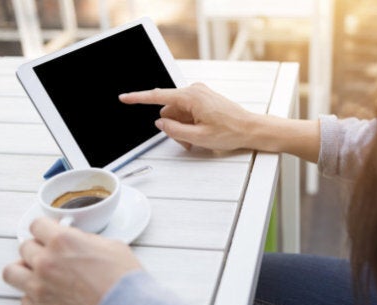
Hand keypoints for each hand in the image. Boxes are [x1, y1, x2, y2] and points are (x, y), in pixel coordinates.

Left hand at [2, 217, 141, 304]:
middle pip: (24, 247)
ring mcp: (39, 288)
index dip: (46, 228)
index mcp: (62, 241)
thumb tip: (78, 240)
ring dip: (24, 270)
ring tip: (38, 272)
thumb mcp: (111, 246)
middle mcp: (45, 262)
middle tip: (51, 253)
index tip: (50, 232)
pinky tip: (49, 294)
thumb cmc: (123, 280)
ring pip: (12, 272)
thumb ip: (86, 240)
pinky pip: (24, 299)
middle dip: (38, 248)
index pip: (36, 224)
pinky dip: (33, 296)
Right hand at [119, 83, 255, 150]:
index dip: (138, 98)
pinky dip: (188, 124)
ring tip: (196, 139)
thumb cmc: (231, 131)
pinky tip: (199, 133)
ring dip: (181, 128)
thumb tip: (160, 124)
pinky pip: (187, 112)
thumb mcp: (198, 137)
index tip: (124, 98)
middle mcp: (194, 91)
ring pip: (177, 113)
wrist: (251, 128)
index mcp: (191, 96)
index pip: (158, 96)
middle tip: (187, 141)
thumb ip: (174, 130)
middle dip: (172, 127)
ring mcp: (199, 94)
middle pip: (169, 110)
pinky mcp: (203, 99)